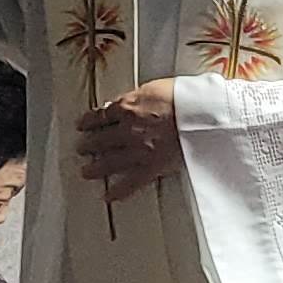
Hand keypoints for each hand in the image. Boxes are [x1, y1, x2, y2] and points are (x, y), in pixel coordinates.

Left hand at [71, 82, 185, 204]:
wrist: (202, 114)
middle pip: (102, 139)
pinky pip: (131, 182)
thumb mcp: (154, 87)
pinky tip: (108, 195)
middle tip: (81, 148)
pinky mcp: (152, 167)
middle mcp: (128, 130)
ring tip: (86, 172)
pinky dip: (118, 191)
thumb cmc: (184, 97)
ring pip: (110, 162)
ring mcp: (138, 150)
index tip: (83, 124)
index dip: (90, 120)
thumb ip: (136, 97)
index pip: (102, 115)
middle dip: (89, 144)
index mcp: (128, 107)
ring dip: (96, 168)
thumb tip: (127, 100)